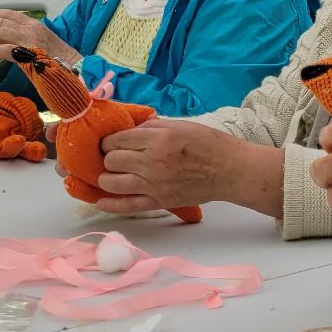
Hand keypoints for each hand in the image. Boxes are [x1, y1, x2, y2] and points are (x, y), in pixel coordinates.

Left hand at [0, 9, 79, 67]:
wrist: (76, 71)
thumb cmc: (59, 62)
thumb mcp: (40, 45)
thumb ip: (24, 40)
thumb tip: (8, 41)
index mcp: (35, 24)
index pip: (9, 13)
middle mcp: (33, 28)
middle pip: (2, 20)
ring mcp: (33, 40)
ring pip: (2, 31)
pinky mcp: (31, 54)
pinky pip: (7, 49)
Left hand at [93, 119, 241, 213]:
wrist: (230, 170)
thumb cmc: (210, 144)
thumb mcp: (182, 125)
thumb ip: (154, 126)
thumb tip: (132, 129)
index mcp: (158, 138)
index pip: (116, 139)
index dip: (110, 141)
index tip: (112, 143)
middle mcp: (152, 161)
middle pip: (111, 160)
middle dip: (109, 158)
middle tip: (115, 158)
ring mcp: (154, 183)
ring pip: (112, 182)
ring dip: (107, 178)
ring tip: (112, 175)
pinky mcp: (159, 201)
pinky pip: (128, 206)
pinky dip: (111, 205)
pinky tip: (101, 201)